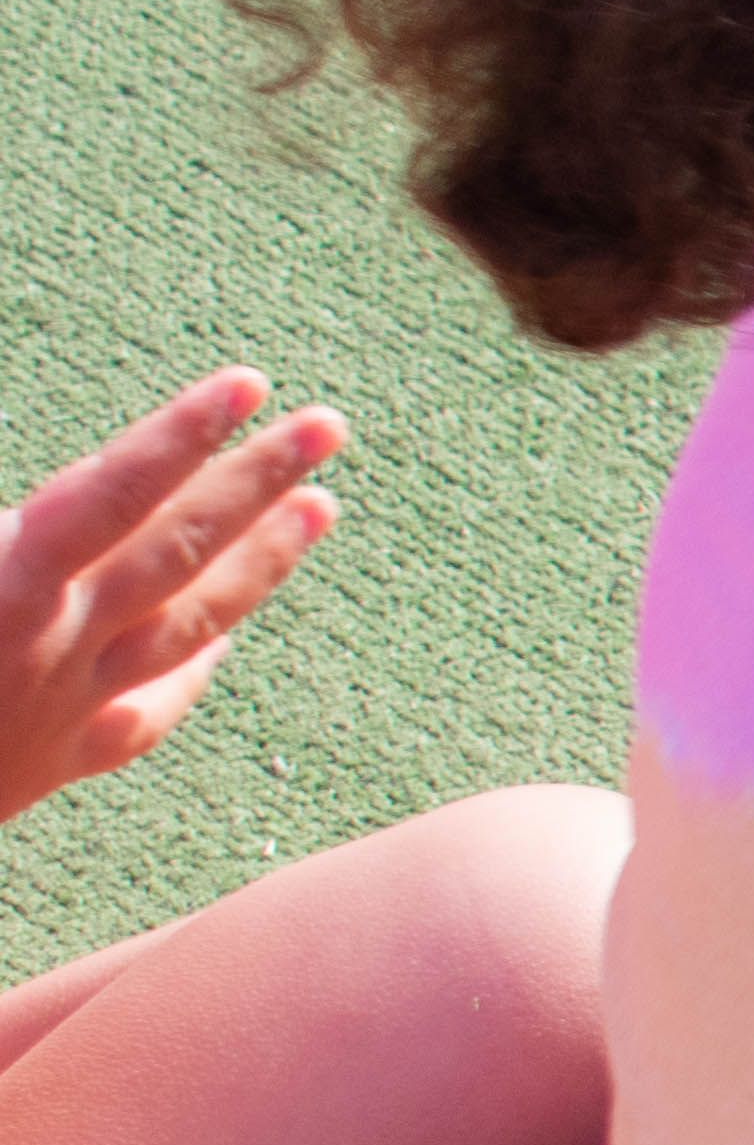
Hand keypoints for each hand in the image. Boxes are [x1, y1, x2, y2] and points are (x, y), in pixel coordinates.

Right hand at [5, 372, 342, 825]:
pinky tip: (226, 637)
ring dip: (261, 563)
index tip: (247, 384)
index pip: (115, 492)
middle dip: (257, 481)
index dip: (181, 436)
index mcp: (2, 587)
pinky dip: (193, 665)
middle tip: (329, 425)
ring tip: (324, 507)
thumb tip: (22, 511)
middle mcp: (54, 644)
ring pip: (190, 626)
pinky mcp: (59, 760)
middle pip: (177, 549)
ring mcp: (67, 705)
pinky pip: (149, 708)